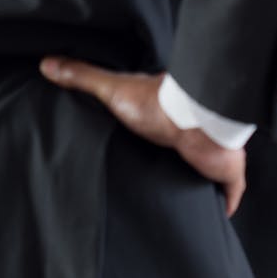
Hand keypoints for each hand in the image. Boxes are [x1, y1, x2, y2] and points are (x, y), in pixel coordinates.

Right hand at [39, 56, 245, 215]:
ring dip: (198, 184)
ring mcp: (213, 156)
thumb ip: (83, 77)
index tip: (143, 153)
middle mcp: (193, 137)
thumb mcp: (113, 90)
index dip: (154, 141)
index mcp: (169, 117)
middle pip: (185, 154)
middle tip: (160, 185)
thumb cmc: (158, 104)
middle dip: (176, 167)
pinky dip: (225, 203)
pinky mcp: (226, 173)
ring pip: (207, 173)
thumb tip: (47, 63)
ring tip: (182, 204)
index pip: (163, 129)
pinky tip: (218, 214)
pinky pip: (229, 193)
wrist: (195, 121)